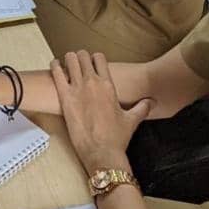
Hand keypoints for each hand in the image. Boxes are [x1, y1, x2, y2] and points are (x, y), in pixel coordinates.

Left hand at [51, 51, 152, 175]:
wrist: (102, 153)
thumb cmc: (116, 138)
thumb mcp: (131, 120)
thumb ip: (142, 107)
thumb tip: (152, 102)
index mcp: (108, 85)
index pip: (99, 57)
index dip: (95, 58)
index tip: (92, 63)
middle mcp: (92, 82)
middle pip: (83, 55)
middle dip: (80, 58)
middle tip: (79, 65)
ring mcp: (78, 88)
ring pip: (70, 59)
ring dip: (68, 60)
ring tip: (67, 66)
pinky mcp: (65, 96)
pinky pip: (56, 72)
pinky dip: (55, 66)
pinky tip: (56, 67)